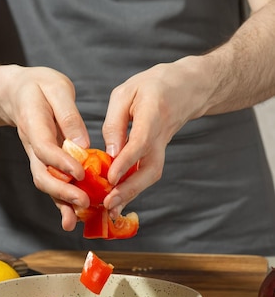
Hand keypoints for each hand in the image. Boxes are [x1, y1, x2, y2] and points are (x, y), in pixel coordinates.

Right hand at [0, 65, 91, 228]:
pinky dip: (62, 201)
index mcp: (33, 124)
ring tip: (77, 220)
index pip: (44, 148)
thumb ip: (68, 114)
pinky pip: (52, 183)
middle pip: (41, 174)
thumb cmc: (38, 86)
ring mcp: (36, 156)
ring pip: (45, 183)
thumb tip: (82, 143)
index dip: (61, 162)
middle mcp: (32, 146)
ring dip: (60, 203)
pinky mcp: (44, 162)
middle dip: (61, 191)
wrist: (15, 92)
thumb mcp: (55, 87)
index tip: (81, 172)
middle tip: (84, 202)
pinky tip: (76, 216)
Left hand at [101, 59, 207, 217]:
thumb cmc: (152, 85)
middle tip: (109, 204)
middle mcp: (161, 136)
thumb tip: (109, 152)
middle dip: (130, 189)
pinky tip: (117, 201)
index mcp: (153, 114)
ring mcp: (163, 147)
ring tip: (110, 210)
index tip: (110, 178)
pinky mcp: (159, 153)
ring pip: (151, 175)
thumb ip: (115, 121)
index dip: (126, 161)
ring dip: (132, 194)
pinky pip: (147, 173)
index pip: (140, 142)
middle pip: (150, 168)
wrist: (188, 88)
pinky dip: (133, 189)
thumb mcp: (127, 92)